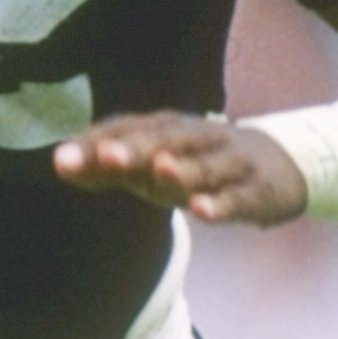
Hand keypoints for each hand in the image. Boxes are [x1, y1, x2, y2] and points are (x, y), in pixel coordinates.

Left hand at [52, 112, 308, 224]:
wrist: (278, 165)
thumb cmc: (197, 166)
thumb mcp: (151, 166)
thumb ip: (107, 167)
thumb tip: (59, 163)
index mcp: (166, 128)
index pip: (128, 129)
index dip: (97, 143)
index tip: (64, 160)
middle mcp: (196, 137)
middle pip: (167, 138)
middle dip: (138, 147)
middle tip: (108, 156)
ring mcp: (229, 162)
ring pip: (205, 164)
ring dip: (183, 168)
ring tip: (159, 171)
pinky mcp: (255, 190)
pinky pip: (237, 197)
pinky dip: (220, 203)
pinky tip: (201, 211)